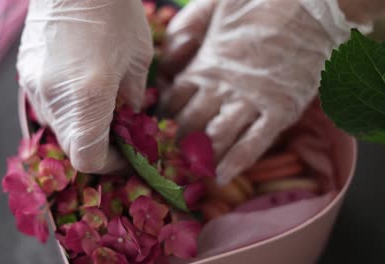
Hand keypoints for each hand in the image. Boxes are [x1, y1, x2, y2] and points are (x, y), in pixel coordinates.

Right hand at [17, 0, 152, 172]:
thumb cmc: (114, 11)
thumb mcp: (138, 58)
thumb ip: (133, 99)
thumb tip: (128, 121)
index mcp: (88, 96)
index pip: (88, 158)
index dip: (110, 165)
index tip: (127, 154)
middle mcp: (54, 97)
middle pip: (72, 146)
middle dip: (98, 146)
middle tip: (119, 131)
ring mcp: (34, 85)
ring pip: (58, 129)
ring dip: (81, 128)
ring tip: (102, 106)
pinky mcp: (25, 74)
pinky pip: (47, 107)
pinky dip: (67, 110)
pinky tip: (81, 88)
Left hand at [159, 0, 371, 184]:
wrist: (311, 3)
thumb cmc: (259, 1)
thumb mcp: (213, 6)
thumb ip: (186, 28)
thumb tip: (170, 56)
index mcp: (205, 64)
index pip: (174, 100)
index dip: (164, 117)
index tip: (156, 131)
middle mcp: (222, 88)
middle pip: (190, 123)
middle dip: (176, 143)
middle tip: (167, 159)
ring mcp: (251, 101)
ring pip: (218, 138)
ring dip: (201, 158)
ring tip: (189, 175)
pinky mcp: (279, 110)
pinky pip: (254, 143)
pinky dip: (237, 163)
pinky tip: (222, 177)